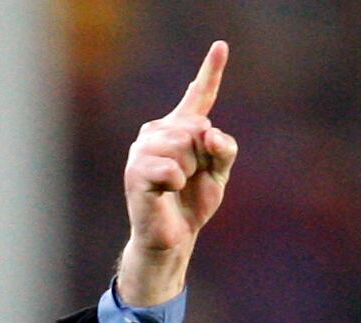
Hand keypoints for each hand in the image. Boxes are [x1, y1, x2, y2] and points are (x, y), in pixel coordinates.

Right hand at [116, 40, 237, 306]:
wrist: (173, 238)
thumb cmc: (192, 203)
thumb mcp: (219, 175)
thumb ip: (224, 149)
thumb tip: (209, 132)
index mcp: (179, 129)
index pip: (198, 96)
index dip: (211, 71)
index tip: (221, 46)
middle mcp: (156, 132)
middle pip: (196, 127)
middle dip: (203, 157)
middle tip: (190, 178)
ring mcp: (142, 150)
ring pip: (184, 146)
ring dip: (189, 171)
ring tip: (177, 186)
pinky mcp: (136, 172)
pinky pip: (171, 169)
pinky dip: (177, 182)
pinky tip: (168, 191)